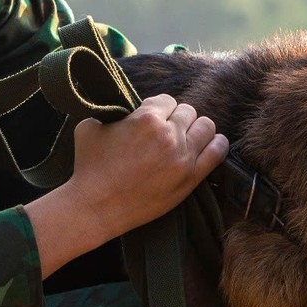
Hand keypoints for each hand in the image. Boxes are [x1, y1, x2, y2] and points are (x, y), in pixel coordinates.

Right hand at [26, 94, 228, 276]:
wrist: (95, 207)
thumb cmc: (88, 167)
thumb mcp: (89, 126)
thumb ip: (110, 110)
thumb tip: (121, 108)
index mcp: (146, 118)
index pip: (167, 100)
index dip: (158, 108)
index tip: (152, 119)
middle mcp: (169, 135)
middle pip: (188, 112)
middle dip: (176, 119)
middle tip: (166, 131)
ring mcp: (183, 157)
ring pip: (206, 127)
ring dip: (196, 129)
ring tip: (186, 138)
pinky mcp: (190, 178)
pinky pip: (217, 152)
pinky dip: (216, 144)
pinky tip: (210, 144)